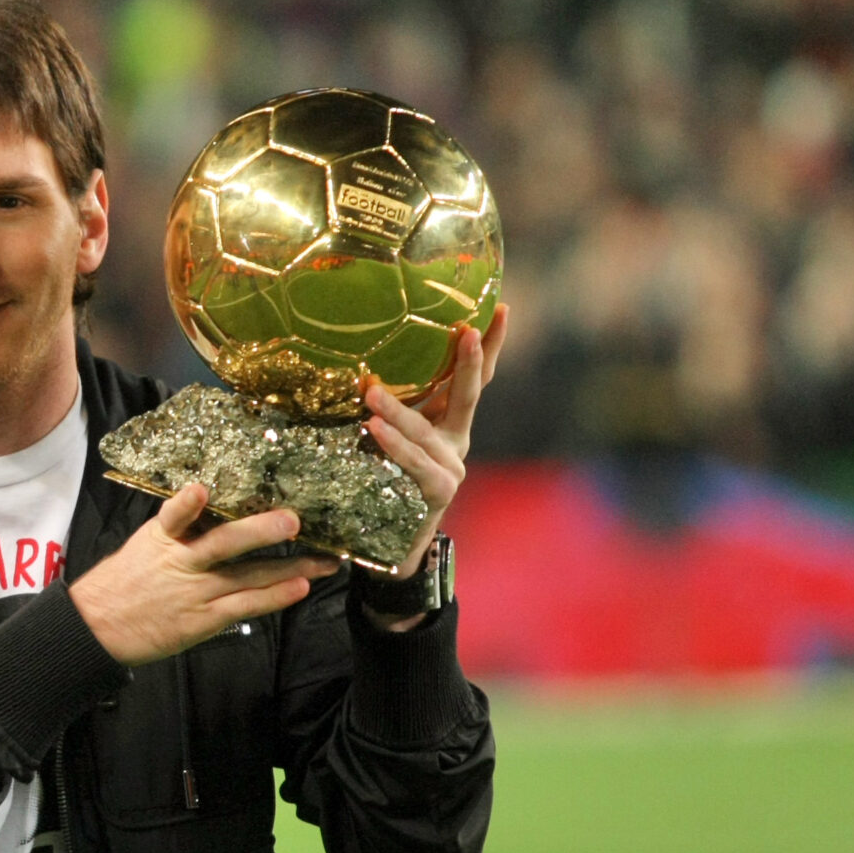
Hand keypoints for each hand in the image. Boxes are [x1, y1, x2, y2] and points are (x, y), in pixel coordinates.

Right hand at [70, 484, 340, 665]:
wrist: (99, 628)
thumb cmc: (124, 581)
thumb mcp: (144, 545)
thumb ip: (180, 527)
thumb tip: (214, 502)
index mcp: (162, 538)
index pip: (173, 516)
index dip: (186, 504)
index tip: (201, 489)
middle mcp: (182, 563)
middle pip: (224, 543)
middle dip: (261, 531)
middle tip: (294, 520)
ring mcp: (196, 593)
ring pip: (248, 576)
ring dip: (290, 567)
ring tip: (324, 560)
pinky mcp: (205, 620)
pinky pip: (246, 607)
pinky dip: (273, 597)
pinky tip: (300, 588)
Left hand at [362, 302, 508, 576]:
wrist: (391, 545)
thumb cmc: (383, 483)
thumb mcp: (385, 438)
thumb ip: (383, 407)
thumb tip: (353, 363)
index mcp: (449, 422)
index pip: (474, 378)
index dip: (489, 346)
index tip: (500, 307)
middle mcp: (456, 440)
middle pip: (468, 395)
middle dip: (470, 362)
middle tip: (467, 330)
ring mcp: (450, 466)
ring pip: (425, 431)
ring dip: (398, 410)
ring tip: (371, 390)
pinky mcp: (437, 492)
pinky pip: (412, 463)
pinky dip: (393, 444)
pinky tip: (374, 428)